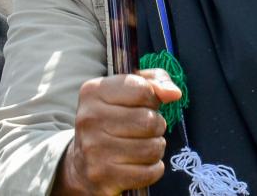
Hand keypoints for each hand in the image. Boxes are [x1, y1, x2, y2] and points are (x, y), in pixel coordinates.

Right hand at [53, 69, 181, 195]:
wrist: (82, 162)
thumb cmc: (115, 118)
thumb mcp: (131, 90)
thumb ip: (156, 81)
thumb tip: (174, 93)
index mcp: (94, 91)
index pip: (143, 90)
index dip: (152, 99)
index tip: (144, 105)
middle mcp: (89, 119)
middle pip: (149, 121)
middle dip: (156, 125)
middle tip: (144, 129)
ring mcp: (93, 150)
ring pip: (152, 148)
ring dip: (155, 148)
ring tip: (141, 146)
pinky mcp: (102, 176)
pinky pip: (149, 172)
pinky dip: (152, 169)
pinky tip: (139, 164)